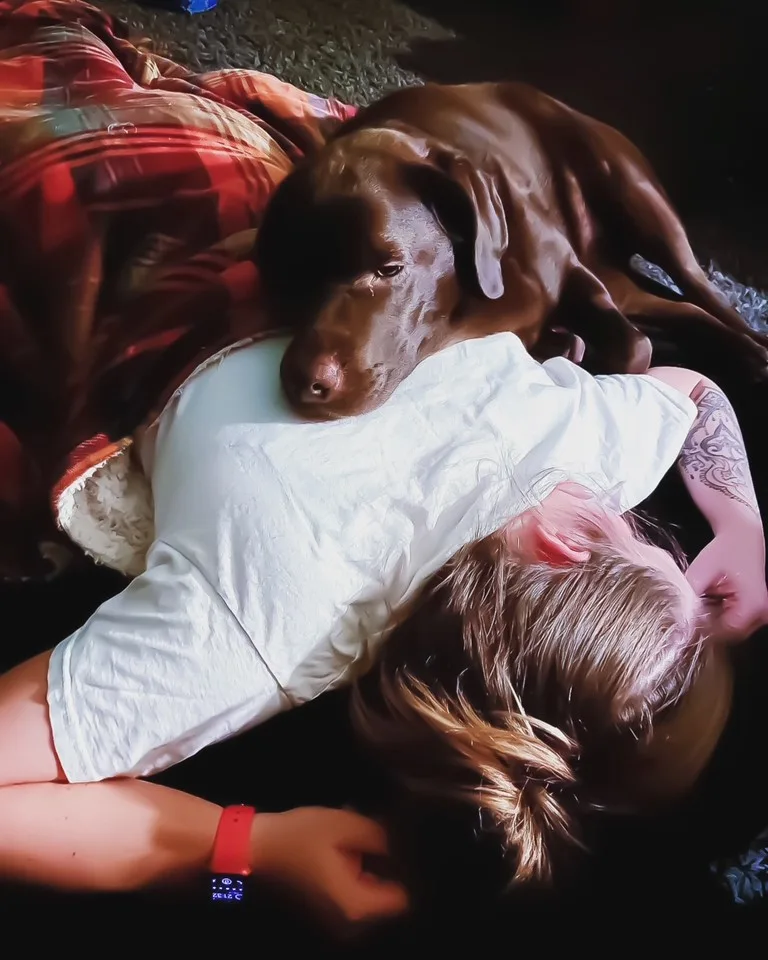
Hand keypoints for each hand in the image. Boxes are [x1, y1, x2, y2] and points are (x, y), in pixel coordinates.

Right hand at [251, 806, 407, 928]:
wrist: (258, 846)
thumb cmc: (300, 836)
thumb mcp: (343, 825)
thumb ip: (378, 836)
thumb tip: (400, 843)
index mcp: (356, 904)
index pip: (401, 899)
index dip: (405, 872)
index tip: (404, 849)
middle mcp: (350, 917)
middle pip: (387, 893)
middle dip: (387, 864)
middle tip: (383, 834)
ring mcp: (337, 912)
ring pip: (370, 887)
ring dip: (371, 862)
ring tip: (368, 831)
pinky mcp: (328, 901)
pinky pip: (355, 886)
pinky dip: (357, 867)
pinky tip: (351, 841)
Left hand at [687, 519, 767, 642]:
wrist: (742, 534)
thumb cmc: (724, 549)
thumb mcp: (701, 571)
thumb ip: (689, 597)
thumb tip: (677, 619)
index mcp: (753, 605)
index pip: (724, 631)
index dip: (702, 629)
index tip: (683, 623)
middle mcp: (761, 613)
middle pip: (728, 633)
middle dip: (706, 625)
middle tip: (687, 612)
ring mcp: (760, 612)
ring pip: (730, 628)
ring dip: (712, 619)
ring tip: (700, 601)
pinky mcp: (754, 609)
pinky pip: (733, 620)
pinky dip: (718, 613)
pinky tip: (709, 600)